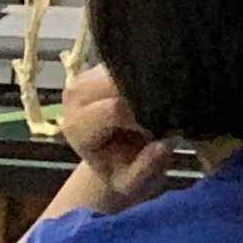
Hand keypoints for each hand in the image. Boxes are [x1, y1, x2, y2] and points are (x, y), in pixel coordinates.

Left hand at [55, 65, 172, 213]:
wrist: (113, 159)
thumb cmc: (122, 171)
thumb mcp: (132, 183)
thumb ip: (145, 168)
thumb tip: (162, 146)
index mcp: (77, 127)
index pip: (112, 110)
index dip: (142, 116)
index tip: (161, 128)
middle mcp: (75, 96)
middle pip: (117, 80)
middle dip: (145, 93)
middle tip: (166, 108)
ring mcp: (85, 76)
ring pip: (124, 65)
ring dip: (146, 79)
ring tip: (161, 98)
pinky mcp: (99, 65)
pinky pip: (126, 59)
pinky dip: (144, 71)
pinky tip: (156, 86)